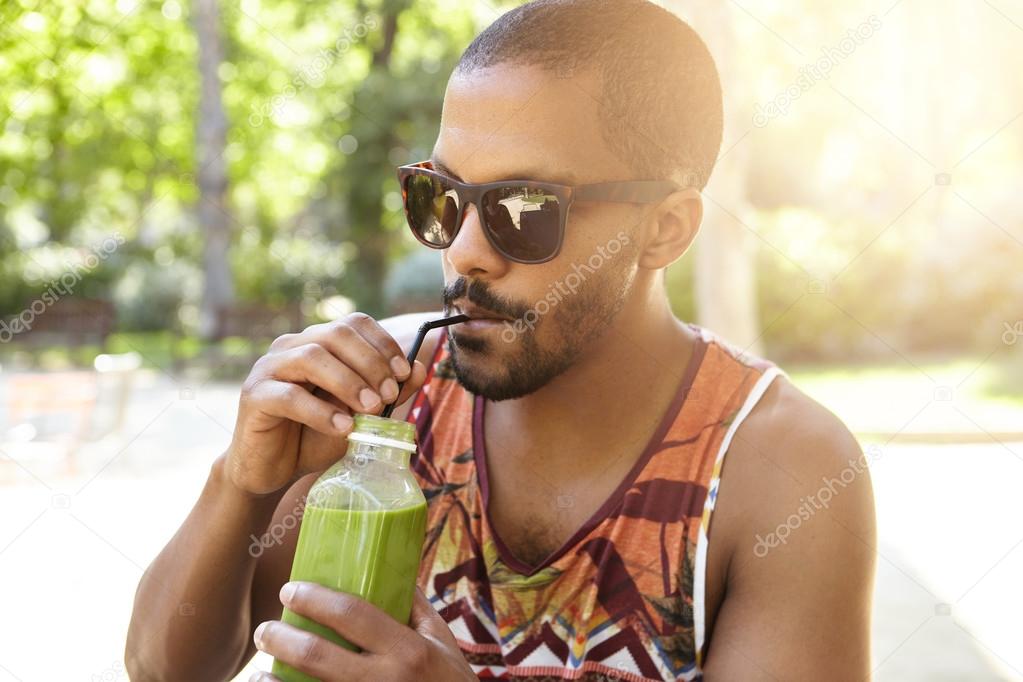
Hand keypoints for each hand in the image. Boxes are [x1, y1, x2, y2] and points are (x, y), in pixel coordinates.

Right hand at [225, 313, 427, 495]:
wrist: (273, 470)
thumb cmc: (315, 436)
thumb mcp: (359, 414)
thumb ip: (387, 391)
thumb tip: (419, 369)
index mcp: (317, 342)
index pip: (353, 323)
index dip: (382, 344)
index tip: (404, 373)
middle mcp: (291, 347)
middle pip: (336, 335)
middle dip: (370, 362)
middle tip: (390, 394)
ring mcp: (269, 369)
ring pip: (312, 358)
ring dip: (349, 382)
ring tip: (372, 409)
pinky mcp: (254, 397)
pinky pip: (289, 396)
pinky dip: (321, 412)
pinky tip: (343, 428)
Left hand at [250, 582, 476, 681]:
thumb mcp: (443, 643)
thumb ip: (417, 608)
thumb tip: (392, 568)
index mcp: (409, 650)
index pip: (353, 614)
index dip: (315, 599)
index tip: (290, 589)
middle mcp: (387, 680)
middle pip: (320, 656)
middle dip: (283, 638)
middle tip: (266, 627)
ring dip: (274, 681)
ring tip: (259, 669)